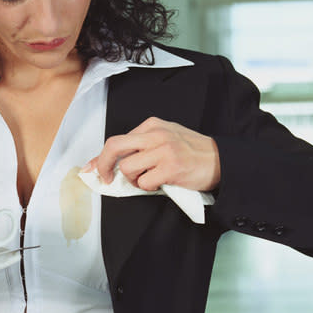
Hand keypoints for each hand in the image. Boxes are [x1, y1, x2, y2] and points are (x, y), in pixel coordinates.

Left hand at [83, 117, 220, 191]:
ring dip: (134, 179)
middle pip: (114, 147)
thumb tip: (111, 162)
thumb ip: (141, 145)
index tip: (91, 169)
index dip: (100, 157)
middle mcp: (156, 134)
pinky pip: (144, 182)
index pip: (117, 140)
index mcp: (152, 125)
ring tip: (149, 178)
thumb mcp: (165, 137)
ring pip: (127, 168)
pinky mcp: (171, 167)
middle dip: (102, 165)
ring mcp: (164, 150)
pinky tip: (161, 183)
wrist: (221, 159)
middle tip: (106, 178)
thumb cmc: (191, 151)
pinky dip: (148, 187)